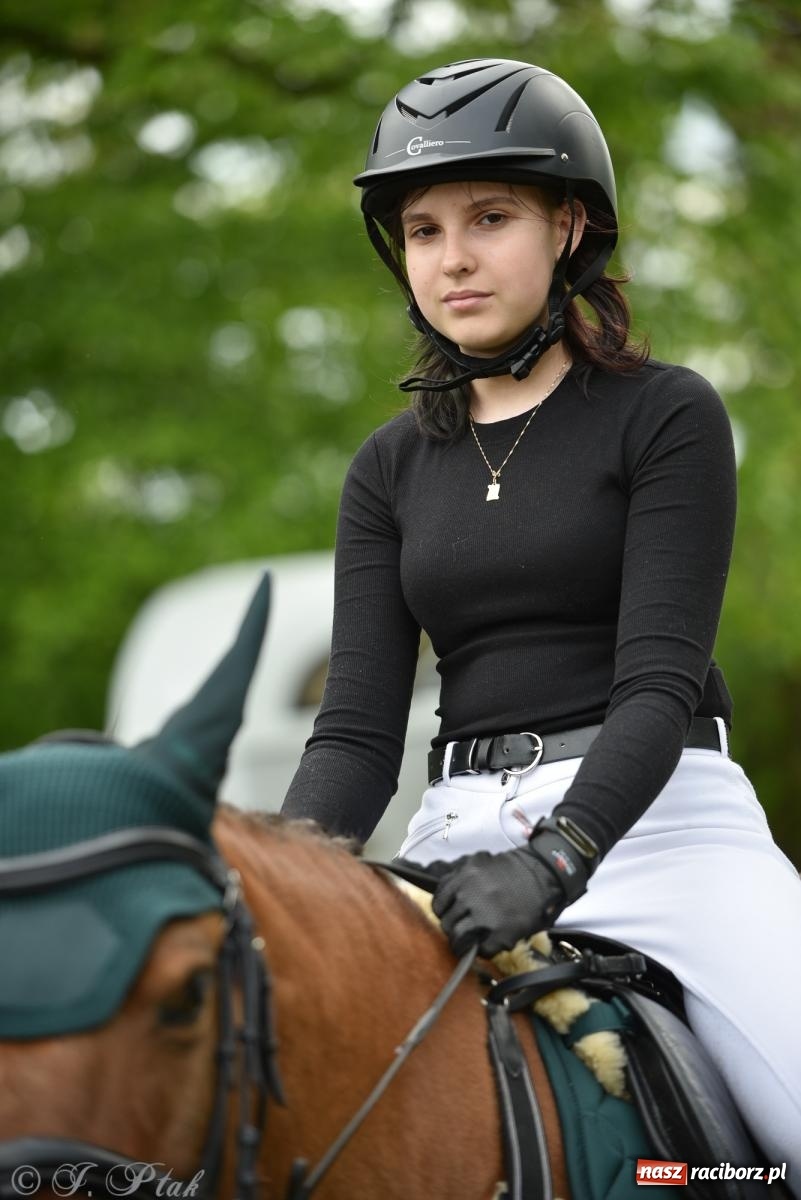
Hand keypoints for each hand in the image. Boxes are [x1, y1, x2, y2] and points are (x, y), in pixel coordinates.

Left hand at [431, 815, 599, 957]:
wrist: (544, 875)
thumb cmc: (514, 870)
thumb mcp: (479, 864)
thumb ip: (459, 878)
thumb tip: (446, 895)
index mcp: (463, 879)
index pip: (438, 905)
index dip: (444, 912)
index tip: (451, 914)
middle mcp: (470, 898)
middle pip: (447, 924)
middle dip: (454, 927)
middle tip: (464, 928)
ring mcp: (484, 918)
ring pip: (459, 940)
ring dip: (464, 943)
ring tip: (472, 941)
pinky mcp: (501, 935)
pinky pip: (482, 951)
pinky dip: (485, 950)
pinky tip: (491, 943)